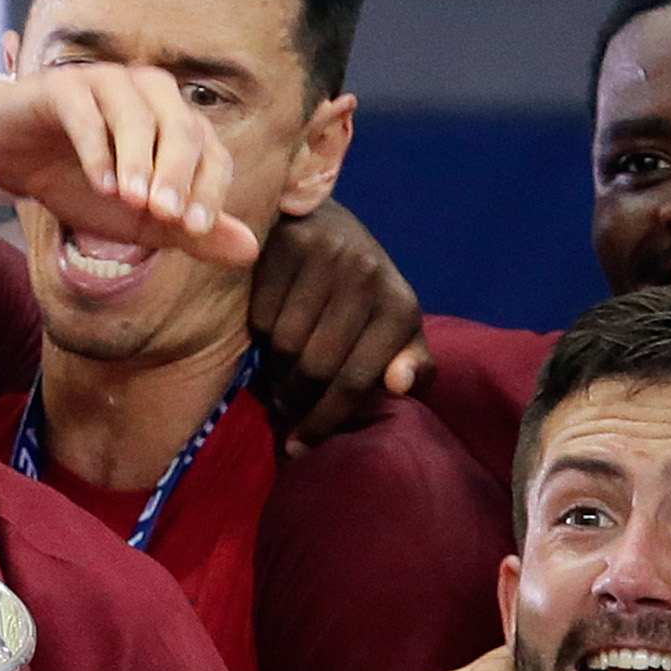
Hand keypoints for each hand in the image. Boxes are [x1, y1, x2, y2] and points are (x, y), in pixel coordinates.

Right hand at [0, 66, 262, 269]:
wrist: (17, 157)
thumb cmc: (85, 183)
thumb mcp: (140, 219)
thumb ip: (190, 233)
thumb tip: (250, 250)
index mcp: (179, 122)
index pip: (211, 152)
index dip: (209, 189)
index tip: (195, 229)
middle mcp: (152, 94)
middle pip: (181, 128)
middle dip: (177, 175)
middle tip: (166, 216)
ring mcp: (108, 83)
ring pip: (137, 115)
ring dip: (139, 160)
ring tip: (133, 201)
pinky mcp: (64, 86)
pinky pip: (87, 113)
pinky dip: (96, 149)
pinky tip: (99, 185)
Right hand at [249, 202, 430, 447]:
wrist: (327, 224)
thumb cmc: (364, 294)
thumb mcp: (396, 330)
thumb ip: (412, 364)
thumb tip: (400, 384)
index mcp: (400, 306)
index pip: (357, 380)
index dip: (324, 421)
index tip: (300, 446)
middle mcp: (368, 276)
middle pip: (314, 368)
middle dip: (294, 400)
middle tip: (283, 408)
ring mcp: (327, 256)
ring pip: (283, 345)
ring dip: (273, 370)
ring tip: (276, 372)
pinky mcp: (287, 244)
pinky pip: (259, 315)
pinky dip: (258, 334)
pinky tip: (268, 330)